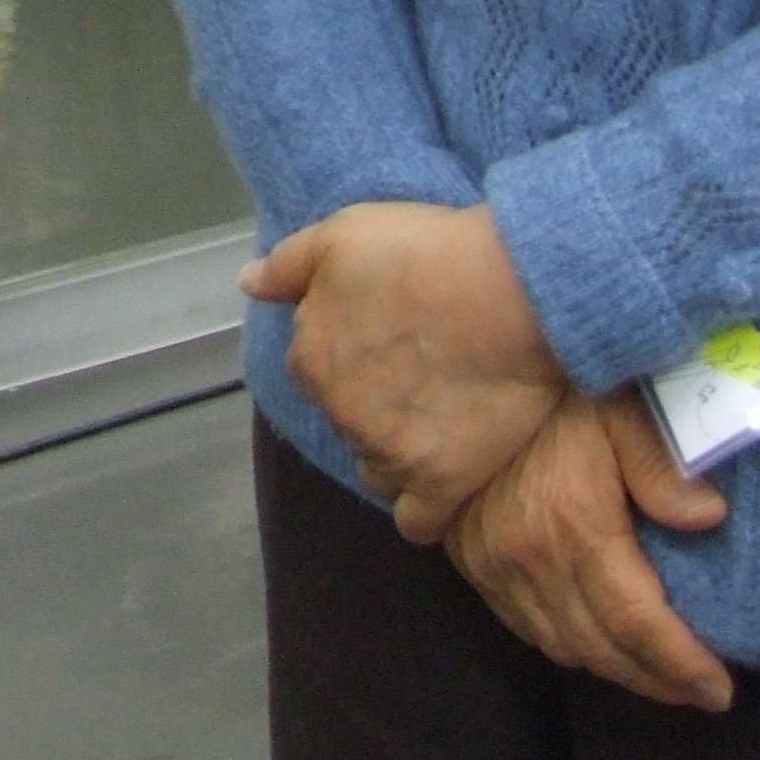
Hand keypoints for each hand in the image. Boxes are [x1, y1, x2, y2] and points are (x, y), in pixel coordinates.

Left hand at [244, 201, 566, 540]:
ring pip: (378, 469)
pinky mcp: (443, 484)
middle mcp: (341, 416)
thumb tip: (248, 282)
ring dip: (395, 453)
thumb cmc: (425, 253)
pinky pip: (417, 523)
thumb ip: (287, 265)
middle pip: (347, 420)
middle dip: (372, 402)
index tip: (389, 336)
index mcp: (310, 361)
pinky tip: (443, 483)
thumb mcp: (340, 236)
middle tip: (421, 371)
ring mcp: (390, 455)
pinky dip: (425, 510)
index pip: (314, 370)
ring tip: (439, 422)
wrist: (510, 290)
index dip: (350, 353)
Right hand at [448, 389, 733, 710]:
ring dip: (613, 667)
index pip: (636, 621)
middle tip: (699, 690)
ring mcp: (494, 564)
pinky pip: (525, 628)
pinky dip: (568, 646)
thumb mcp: (617, 406)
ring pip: (563, 646)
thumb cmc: (553, 390)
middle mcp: (529, 556)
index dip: (681, 664)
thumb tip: (711, 516)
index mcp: (574, 521)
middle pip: (602, 649)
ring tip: (657, 671)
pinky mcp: (472, 562)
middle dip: (656, 679)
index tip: (720, 690)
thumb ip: (662, 462)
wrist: (460, 376)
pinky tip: (597, 640)